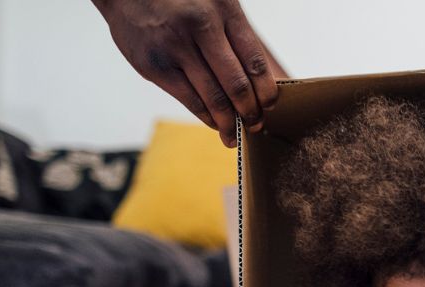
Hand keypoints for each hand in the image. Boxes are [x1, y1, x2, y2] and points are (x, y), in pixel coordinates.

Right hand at [93, 0, 286, 147]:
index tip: (270, 105)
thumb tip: (259, 80)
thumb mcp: (214, 2)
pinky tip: (213, 123)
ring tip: (235, 135)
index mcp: (223, 10)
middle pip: (237, 84)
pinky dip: (205, 116)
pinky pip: (188, 100)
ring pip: (213, 98)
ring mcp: (175, 47)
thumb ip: (234, 35)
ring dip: (228, 122)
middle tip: (256, 125)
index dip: (266, 90)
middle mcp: (201, 27)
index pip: (255, 60)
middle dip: (250, 111)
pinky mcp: (155, 66)